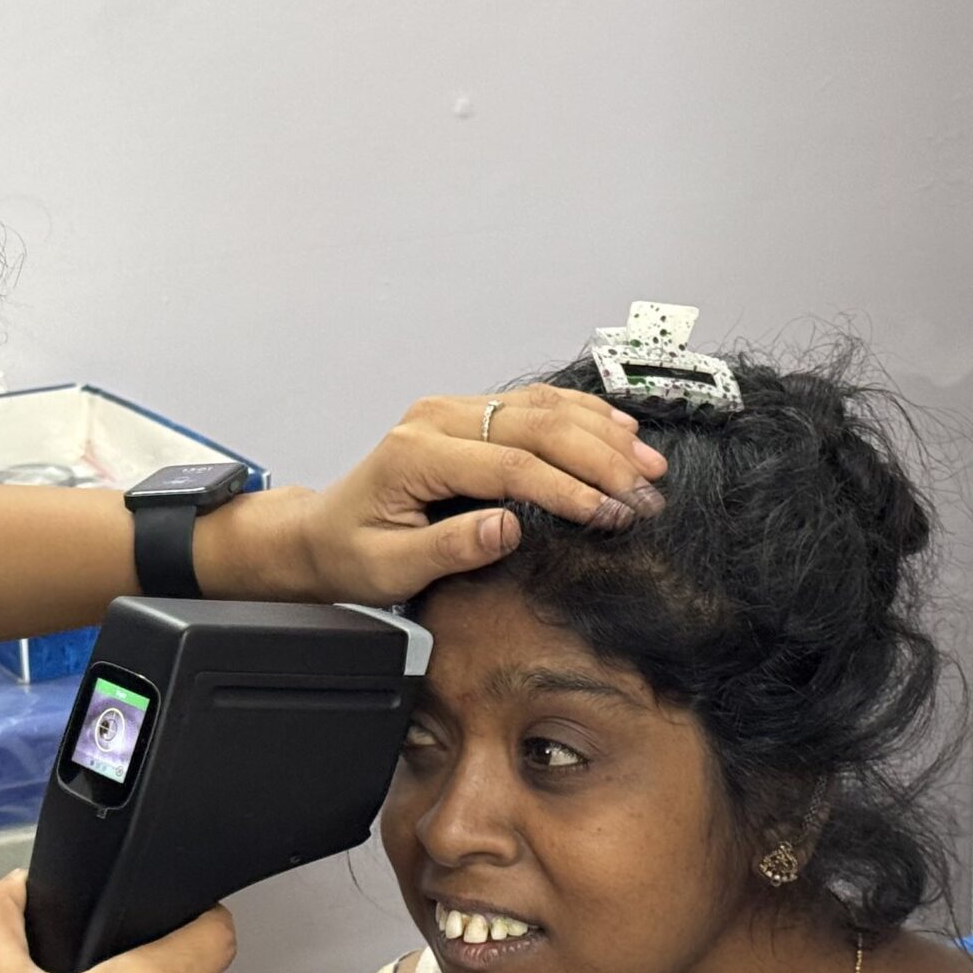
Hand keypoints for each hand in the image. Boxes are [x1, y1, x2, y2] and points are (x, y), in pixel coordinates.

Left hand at [222, 385, 670, 606]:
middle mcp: (436, 420)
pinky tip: (622, 432)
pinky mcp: (470, 416)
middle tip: (648, 491)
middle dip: (600, 458)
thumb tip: (507, 526)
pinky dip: (583, 416)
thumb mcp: (390, 567)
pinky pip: (535, 405)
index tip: (613, 514)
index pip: (509, 464)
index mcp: (415, 453)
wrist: (322, 534)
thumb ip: (449, 547)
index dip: (568, 489)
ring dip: (602, 433)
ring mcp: (454, 411)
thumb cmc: (352, 554)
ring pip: (542, 407)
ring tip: (649, 464)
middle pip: (536, 425)